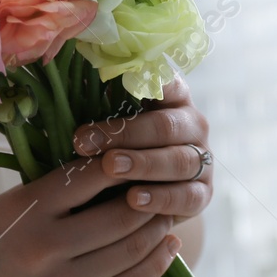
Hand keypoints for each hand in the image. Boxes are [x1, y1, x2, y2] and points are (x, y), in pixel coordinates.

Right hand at [0, 157, 181, 276]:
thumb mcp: (7, 204)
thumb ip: (55, 193)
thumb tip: (112, 169)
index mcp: (29, 207)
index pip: (95, 175)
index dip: (128, 162)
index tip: (144, 152)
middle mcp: (48, 244)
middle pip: (124, 213)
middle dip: (152, 196)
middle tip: (166, 183)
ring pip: (131, 249)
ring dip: (159, 228)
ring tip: (170, 212)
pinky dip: (155, 265)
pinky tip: (168, 248)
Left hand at [70, 76, 212, 224]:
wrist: (146, 193)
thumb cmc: (121, 148)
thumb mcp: (114, 121)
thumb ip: (102, 100)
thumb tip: (73, 77)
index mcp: (174, 99)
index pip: (168, 82)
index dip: (148, 80)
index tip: (122, 76)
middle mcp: (193, 126)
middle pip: (165, 126)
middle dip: (125, 133)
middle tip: (85, 142)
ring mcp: (203, 161)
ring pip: (178, 161)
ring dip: (143, 164)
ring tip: (109, 168)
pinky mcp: (202, 194)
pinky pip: (186, 196)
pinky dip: (160, 198)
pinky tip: (133, 200)